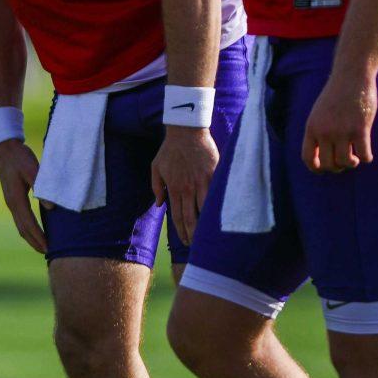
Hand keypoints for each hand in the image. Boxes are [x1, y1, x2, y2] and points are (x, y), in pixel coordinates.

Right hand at [0, 139, 45, 253]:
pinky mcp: (12, 198)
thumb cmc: (19, 156)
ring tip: (41, 246)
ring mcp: (10, 201)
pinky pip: (20, 218)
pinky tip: (34, 230)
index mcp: (16, 198)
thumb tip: (51, 207)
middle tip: (47, 253)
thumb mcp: (32, 168)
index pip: (28, 223)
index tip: (48, 247)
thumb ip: (42, 187)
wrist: (4, 148)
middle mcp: (11, 203)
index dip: (38, 236)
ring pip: (20, 225)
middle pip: (22, 229)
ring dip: (30, 237)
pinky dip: (27, 228)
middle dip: (34, 242)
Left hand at [152, 125, 218, 245]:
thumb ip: (156, 186)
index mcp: (174, 189)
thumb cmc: (169, 149)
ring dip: (206, 226)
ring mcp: (202, 183)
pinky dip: (218, 207)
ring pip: (204, 210)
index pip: (178, 217)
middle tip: (198, 246)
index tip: (186, 241)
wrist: (186, 131)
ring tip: (210, 238)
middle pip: (191, 218)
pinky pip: (216, 194)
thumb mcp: (156, 167)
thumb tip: (160, 204)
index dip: (182, 231)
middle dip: (194, 235)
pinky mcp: (214, 175)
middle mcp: (188, 189)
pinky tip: (221, 217)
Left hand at [301, 72, 377, 173]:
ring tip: (355, 156)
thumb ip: (319, 132)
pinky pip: (364, 155)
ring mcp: (342, 131)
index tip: (325, 167)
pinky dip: (366, 157)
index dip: (317, 168)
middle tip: (345, 159)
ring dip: (352, 163)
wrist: (351, 75)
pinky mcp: (360, 129)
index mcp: (312, 128)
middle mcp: (324, 132)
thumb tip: (324, 157)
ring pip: (346, 162)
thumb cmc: (337, 94)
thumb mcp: (319, 112)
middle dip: (337, 167)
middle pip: (328, 164)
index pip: (308, 158)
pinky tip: (367, 152)